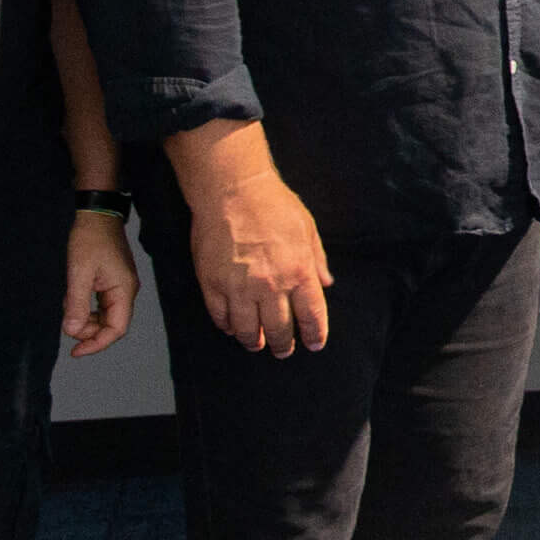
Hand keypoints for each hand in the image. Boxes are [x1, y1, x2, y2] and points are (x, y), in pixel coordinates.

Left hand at [62, 211, 140, 356]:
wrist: (97, 214)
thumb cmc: (90, 240)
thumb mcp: (79, 272)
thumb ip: (77, 304)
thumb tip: (72, 332)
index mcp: (123, 290)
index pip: (116, 329)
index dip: (97, 344)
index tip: (75, 351)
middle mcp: (125, 291)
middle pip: (111, 324)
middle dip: (88, 330)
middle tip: (67, 324)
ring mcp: (120, 286)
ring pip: (104, 315)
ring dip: (85, 318)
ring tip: (68, 304)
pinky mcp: (112, 281)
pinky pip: (100, 304)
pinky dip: (86, 307)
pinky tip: (72, 298)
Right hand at [186, 166, 332, 356]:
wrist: (232, 189)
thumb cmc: (273, 204)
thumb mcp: (307, 228)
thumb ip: (317, 259)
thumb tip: (326, 283)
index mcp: (298, 271)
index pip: (311, 315)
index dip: (314, 334)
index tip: (314, 344)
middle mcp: (270, 285)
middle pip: (279, 329)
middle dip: (283, 345)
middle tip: (283, 350)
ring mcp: (239, 288)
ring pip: (248, 331)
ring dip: (254, 341)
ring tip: (257, 343)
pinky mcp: (213, 284)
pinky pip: (221, 317)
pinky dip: (228, 327)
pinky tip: (233, 327)